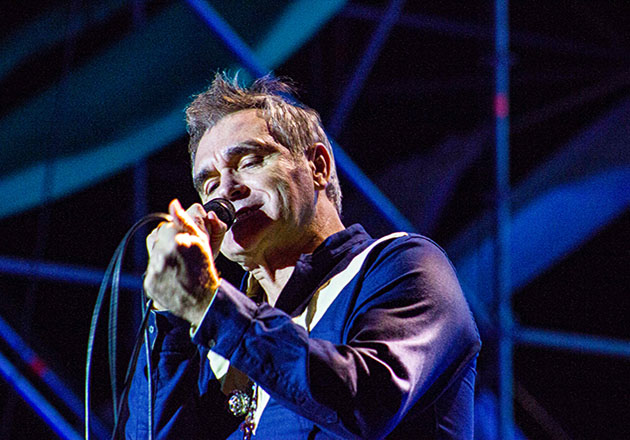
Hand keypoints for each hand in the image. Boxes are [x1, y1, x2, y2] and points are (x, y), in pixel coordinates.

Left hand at [143, 199, 221, 324]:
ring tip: (178, 265)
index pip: (167, 226)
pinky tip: (173, 274)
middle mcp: (163, 256)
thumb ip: (186, 220)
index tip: (186, 241)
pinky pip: (150, 268)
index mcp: (176, 242)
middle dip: (168, 241)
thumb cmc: (206, 269)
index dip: (178, 232)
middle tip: (182, 253)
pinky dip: (160, 270)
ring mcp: (154, 271)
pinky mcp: (149, 283)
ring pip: (153, 252)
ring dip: (163, 255)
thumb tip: (173, 204)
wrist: (204, 302)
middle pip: (157, 238)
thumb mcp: (202, 240)